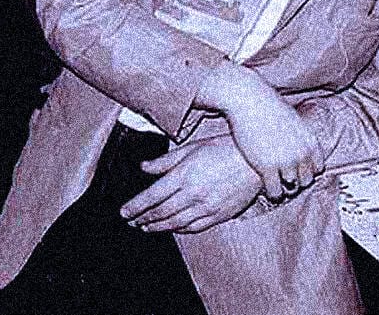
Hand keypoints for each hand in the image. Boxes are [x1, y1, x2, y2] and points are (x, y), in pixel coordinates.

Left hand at [120, 141, 262, 233]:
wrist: (255, 160)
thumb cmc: (223, 148)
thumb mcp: (191, 148)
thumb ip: (165, 161)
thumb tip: (144, 167)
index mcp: (184, 175)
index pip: (152, 196)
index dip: (135, 206)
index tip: (124, 212)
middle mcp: (193, 194)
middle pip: (161, 211)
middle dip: (143, 218)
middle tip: (131, 222)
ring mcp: (207, 206)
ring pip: (176, 222)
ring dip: (158, 227)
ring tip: (145, 228)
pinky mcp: (220, 215)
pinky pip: (196, 227)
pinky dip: (181, 229)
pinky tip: (172, 229)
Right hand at [225, 83, 322, 201]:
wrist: (248, 100)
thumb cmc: (266, 104)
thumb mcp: (292, 119)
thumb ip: (298, 137)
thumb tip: (295, 146)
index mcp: (311, 141)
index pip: (317, 168)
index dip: (305, 170)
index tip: (295, 170)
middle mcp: (302, 154)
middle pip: (306, 180)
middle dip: (295, 180)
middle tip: (283, 178)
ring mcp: (285, 162)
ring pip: (291, 187)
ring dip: (284, 187)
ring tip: (275, 184)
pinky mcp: (267, 168)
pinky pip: (275, 191)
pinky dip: (272, 193)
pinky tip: (267, 188)